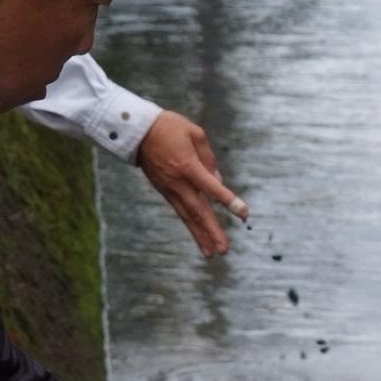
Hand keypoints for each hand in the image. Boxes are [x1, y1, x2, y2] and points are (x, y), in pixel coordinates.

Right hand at [136, 110, 247, 258]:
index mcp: (188, 166)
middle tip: (224, 249)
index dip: (228, 201)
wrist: (136, 131)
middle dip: (212, 231)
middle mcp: (179, 182)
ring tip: (212, 253)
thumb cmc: (168, 127)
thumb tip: (218, 180)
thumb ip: (209, 158)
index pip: (212, 188)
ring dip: (200, 236)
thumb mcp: (195, 133)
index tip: (243, 214)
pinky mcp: (164, 192)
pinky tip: (199, 238)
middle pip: (199, 211)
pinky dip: (190, 226)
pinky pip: (180, 212)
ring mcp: (170, 189)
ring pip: (188, 217)